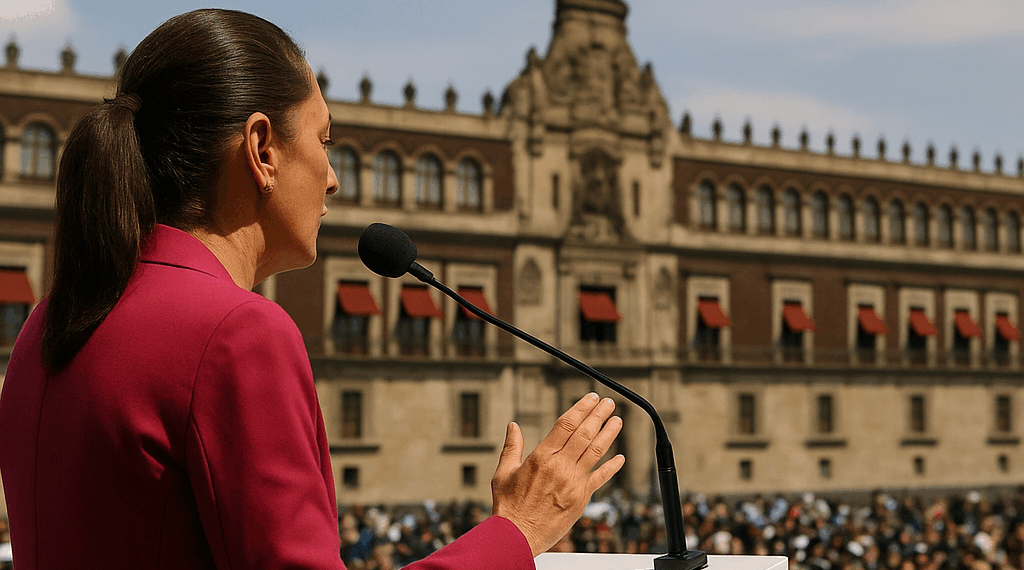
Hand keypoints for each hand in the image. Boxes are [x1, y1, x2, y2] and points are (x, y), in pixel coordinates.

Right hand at [491, 393, 624, 555]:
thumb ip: (512, 447)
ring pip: (596, 451)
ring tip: (617, 420)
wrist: (517, 536)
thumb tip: (513, 426)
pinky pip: (600, 478)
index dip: (581, 408)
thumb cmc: (508, 507)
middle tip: (608, 403)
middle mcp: (560, 467)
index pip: (566, 424)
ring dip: (609, 433)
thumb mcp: (503, 472)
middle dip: (599, 415)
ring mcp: (573, 482)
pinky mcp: (581, 498)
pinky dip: (612, 467)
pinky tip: (620, 458)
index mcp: (541, 457)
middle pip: (585, 433)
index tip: (591, 398)